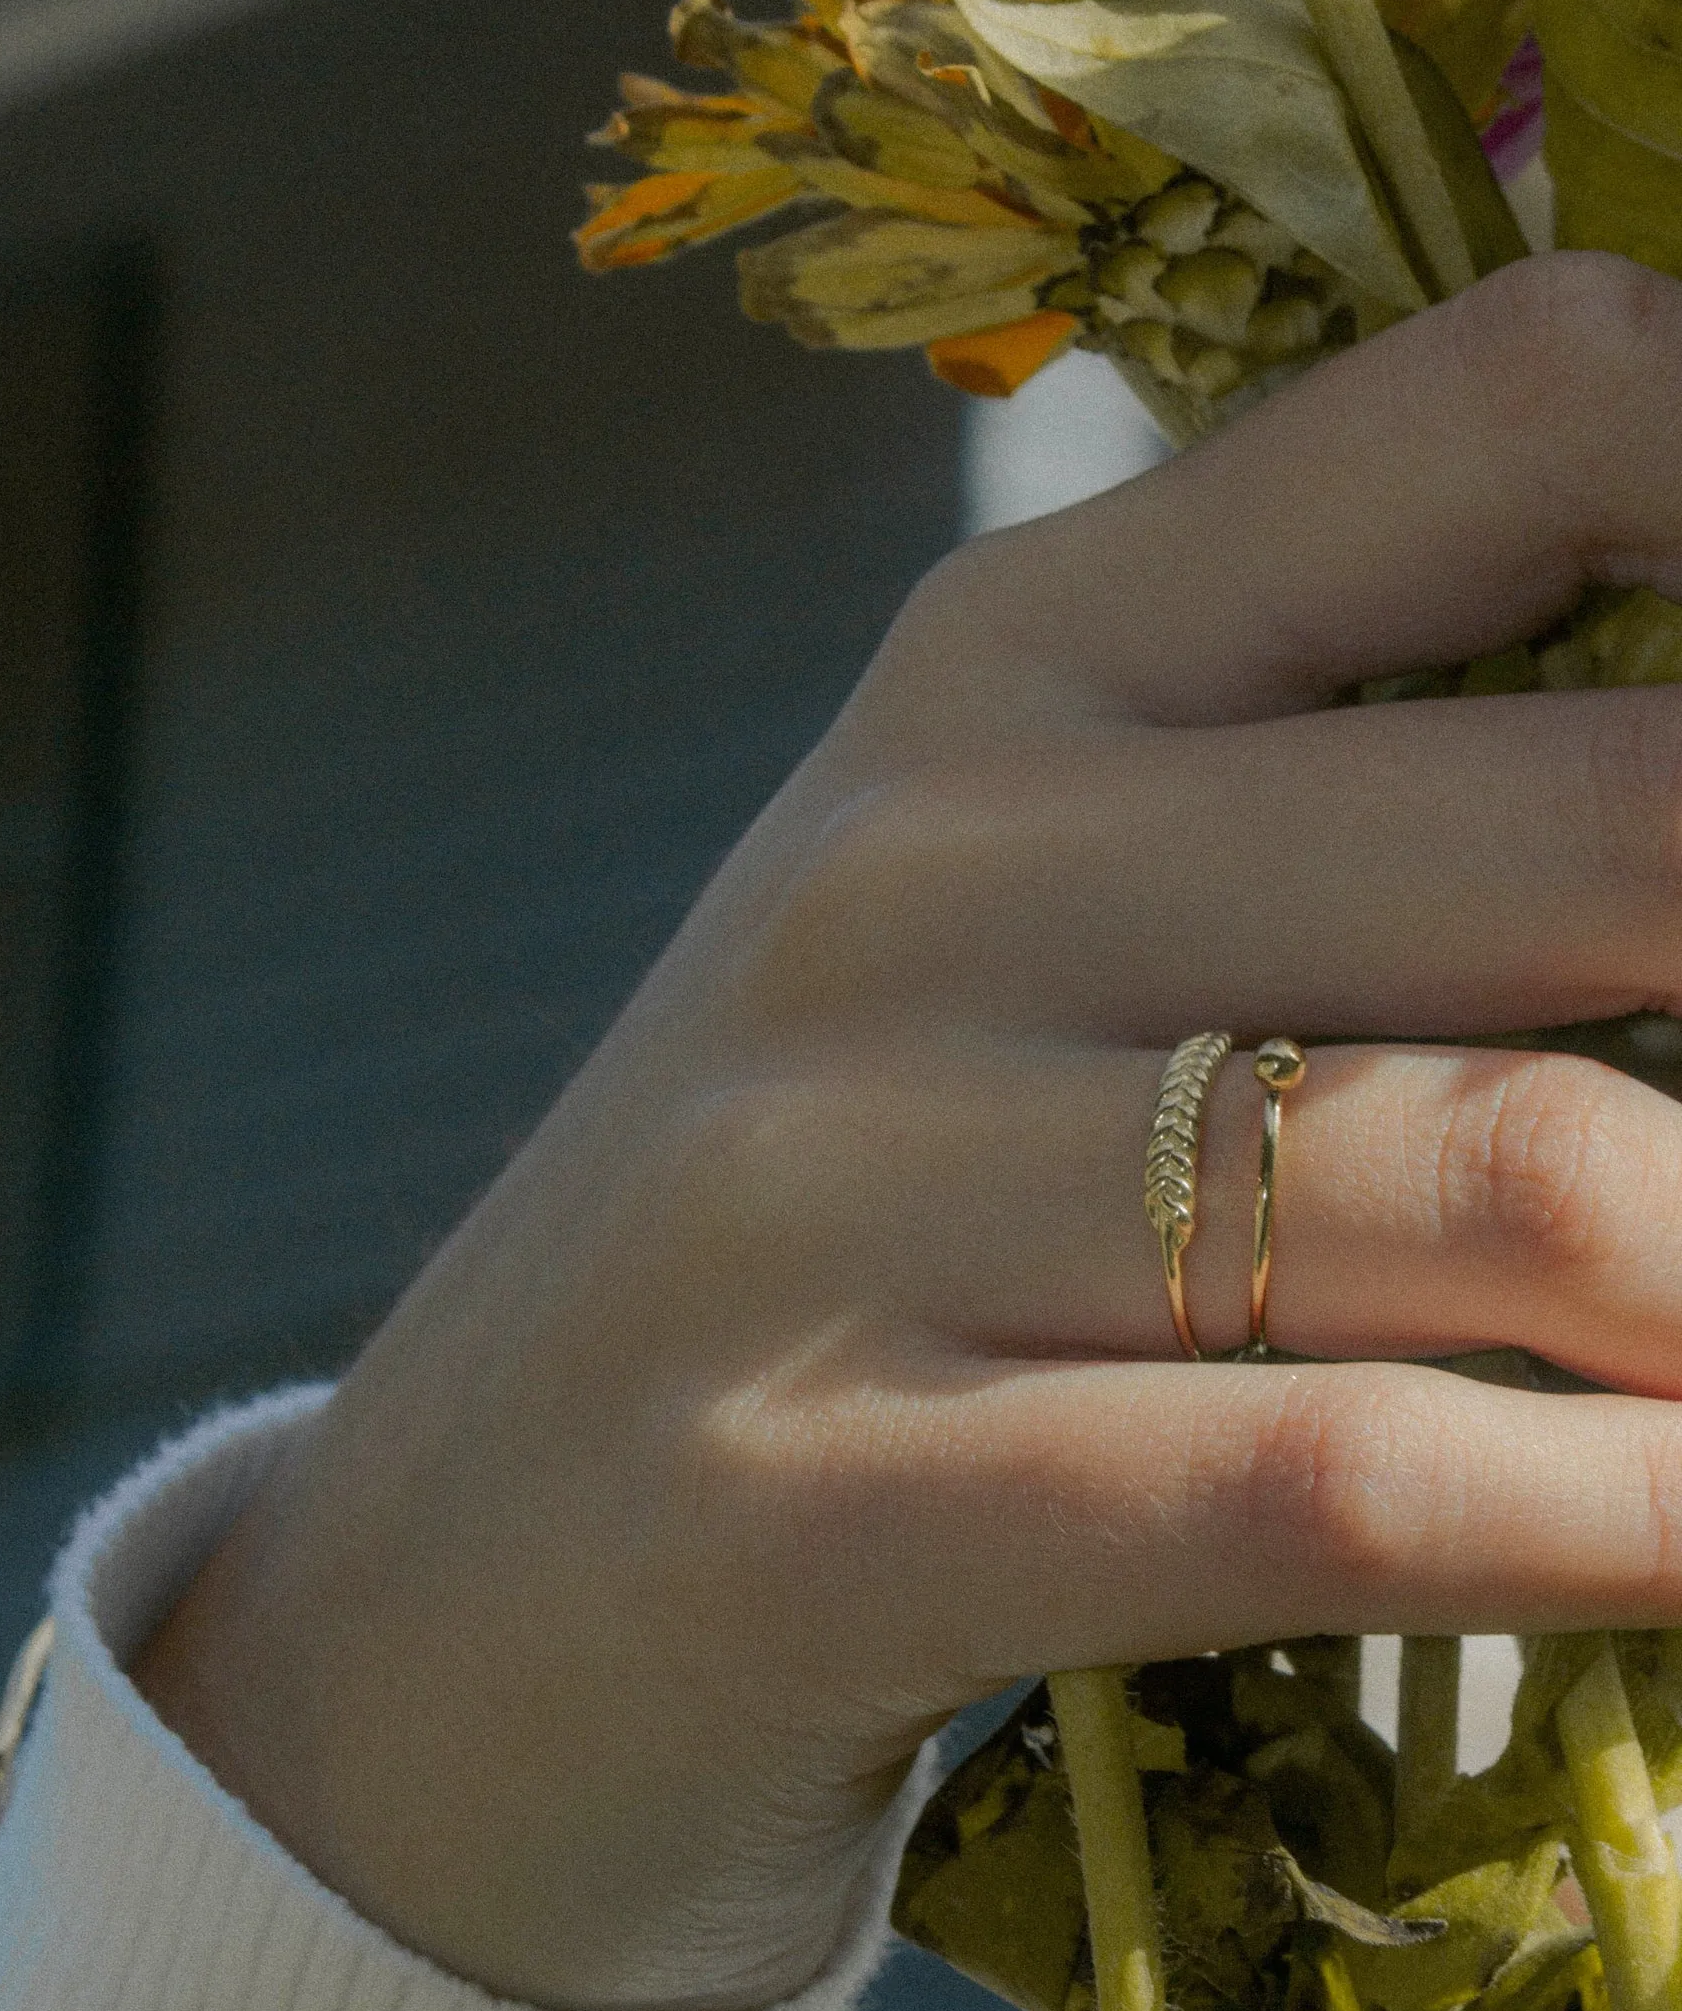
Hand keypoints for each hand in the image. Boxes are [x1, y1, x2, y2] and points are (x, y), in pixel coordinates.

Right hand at [137, 254, 1681, 2010]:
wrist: (445, 1610)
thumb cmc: (820, 1256)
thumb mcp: (1020, 955)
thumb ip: (1349, 835)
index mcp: (1008, 661)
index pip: (1526, 401)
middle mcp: (931, 866)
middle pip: (1613, 818)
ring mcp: (845, 1178)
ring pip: (1523, 1180)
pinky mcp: (818, 1495)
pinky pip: (1334, 1483)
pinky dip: (1615, 1527)